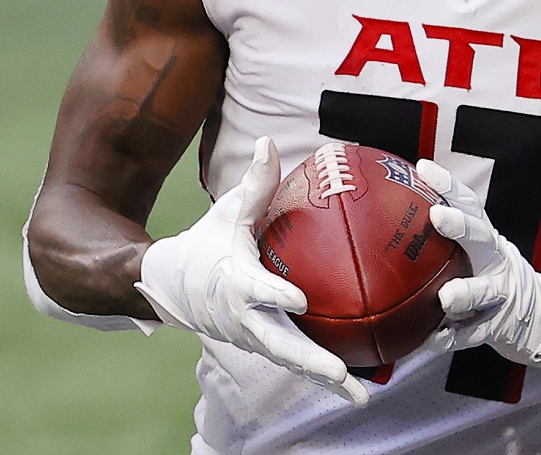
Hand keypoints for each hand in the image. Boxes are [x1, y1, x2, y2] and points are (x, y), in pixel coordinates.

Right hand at [136, 137, 367, 406]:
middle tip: (340, 372)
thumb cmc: (208, 245)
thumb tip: (268, 143)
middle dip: (310, 361)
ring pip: (294, 362)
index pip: (258, 292)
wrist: (175, 287)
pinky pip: (299, 362)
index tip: (300, 300)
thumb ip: (254, 184)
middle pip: (281, 345)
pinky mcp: (267, 347)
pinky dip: (328, 377)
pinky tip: (365, 386)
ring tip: (362, 397)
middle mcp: (247, 320)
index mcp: (236, 284)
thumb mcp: (226, 213)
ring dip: (326, 381)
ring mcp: (257, 339)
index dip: (277, 296)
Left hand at [415, 159, 540, 368]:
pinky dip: (452, 338)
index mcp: (486, 240)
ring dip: (466, 292)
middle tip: (437, 215)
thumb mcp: (475, 257)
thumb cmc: (491, 282)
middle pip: (482, 238)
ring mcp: (502, 294)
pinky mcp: (501, 326)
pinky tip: (431, 341)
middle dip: (461, 226)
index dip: (448, 184)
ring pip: (484, 291)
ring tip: (446, 298)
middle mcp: (497, 261)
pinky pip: (474, 333)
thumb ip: (443, 245)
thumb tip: (388, 221)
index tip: (423, 168)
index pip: (469, 205)